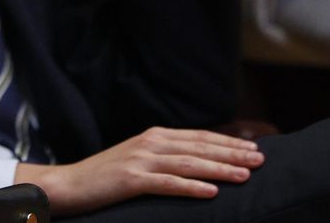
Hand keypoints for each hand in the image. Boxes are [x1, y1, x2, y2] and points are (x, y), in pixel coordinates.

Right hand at [18, 127, 263, 214]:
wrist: (68, 184)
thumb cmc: (104, 176)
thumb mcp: (138, 159)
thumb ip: (165, 157)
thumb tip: (198, 162)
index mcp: (154, 136)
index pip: (200, 137)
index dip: (228, 142)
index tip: (254, 148)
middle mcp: (150, 143)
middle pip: (200, 147)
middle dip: (233, 153)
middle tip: (261, 160)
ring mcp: (140, 160)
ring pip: (189, 163)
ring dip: (220, 169)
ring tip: (245, 175)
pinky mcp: (131, 179)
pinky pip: (167, 184)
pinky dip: (192, 187)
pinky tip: (212, 192)